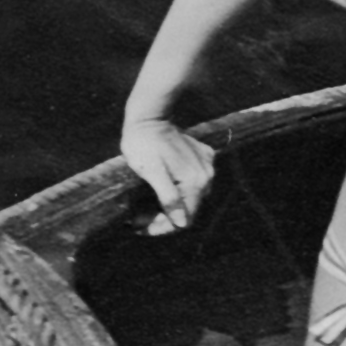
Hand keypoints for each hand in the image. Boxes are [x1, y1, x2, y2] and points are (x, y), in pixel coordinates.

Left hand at [122, 117, 215, 234]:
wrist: (149, 117)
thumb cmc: (144, 145)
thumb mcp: (151, 173)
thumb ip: (169, 197)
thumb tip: (182, 223)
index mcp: (196, 181)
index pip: (185, 217)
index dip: (162, 227)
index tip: (139, 227)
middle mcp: (207, 175)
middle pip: (188, 209)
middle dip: (164, 218)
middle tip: (137, 220)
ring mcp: (207, 165)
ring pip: (191, 198)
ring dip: (170, 207)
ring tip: (145, 210)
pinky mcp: (203, 157)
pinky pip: (193, 183)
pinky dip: (178, 191)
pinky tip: (161, 192)